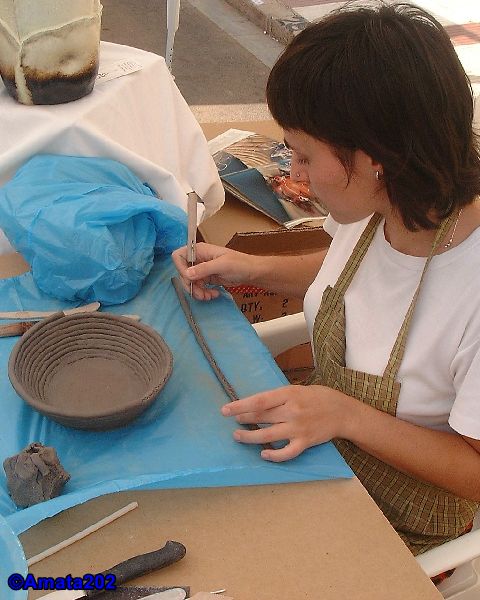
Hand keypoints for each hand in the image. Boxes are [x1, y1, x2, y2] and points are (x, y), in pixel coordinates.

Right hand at [172, 242, 254, 300]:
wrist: (252, 273)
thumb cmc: (239, 264)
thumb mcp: (222, 265)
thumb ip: (203, 269)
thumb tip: (187, 274)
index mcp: (200, 250)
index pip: (179, 256)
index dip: (181, 268)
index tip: (190, 278)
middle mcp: (198, 259)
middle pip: (183, 272)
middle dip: (190, 285)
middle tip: (200, 293)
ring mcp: (202, 269)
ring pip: (190, 282)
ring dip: (197, 292)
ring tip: (209, 296)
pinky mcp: (207, 279)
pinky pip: (198, 287)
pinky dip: (203, 293)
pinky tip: (213, 294)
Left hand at [221, 385, 354, 461]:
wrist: (342, 412)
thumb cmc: (318, 397)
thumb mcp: (298, 389)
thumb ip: (279, 397)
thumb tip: (255, 404)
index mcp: (289, 394)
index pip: (259, 400)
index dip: (240, 406)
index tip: (226, 409)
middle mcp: (292, 411)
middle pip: (261, 417)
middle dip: (243, 419)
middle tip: (232, 419)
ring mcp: (298, 428)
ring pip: (268, 435)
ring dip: (250, 437)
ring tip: (238, 436)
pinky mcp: (305, 442)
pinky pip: (286, 453)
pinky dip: (274, 455)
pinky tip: (263, 454)